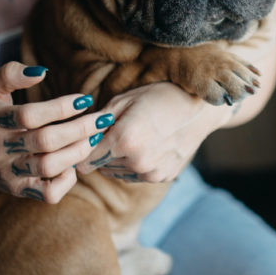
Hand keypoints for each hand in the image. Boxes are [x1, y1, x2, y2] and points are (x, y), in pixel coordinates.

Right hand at [0, 62, 114, 202]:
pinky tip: (73, 165)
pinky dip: (67, 181)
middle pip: (45, 141)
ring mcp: (9, 172)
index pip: (29, 115)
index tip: (83, 100)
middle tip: (102, 119)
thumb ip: (10, 73)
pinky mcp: (18, 190)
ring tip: (93, 138)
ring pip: (49, 166)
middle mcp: (0, 148)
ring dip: (77, 152)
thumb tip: (42, 71)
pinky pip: (48, 193)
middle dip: (79, 129)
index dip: (60, 107)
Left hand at [76, 82, 228, 182]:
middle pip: (101, 167)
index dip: (82, 151)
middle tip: (116, 131)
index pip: (85, 161)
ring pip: (118, 172)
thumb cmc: (158, 97)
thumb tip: (75, 140)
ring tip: (134, 136)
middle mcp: (137, 162)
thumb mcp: (123, 101)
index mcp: (124, 141)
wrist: (200, 108)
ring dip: (118, 159)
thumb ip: (96, 124)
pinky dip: (135, 164)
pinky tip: (148, 145)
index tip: (86, 141)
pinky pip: (136, 176)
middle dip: (102, 152)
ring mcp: (152, 173)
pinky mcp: (163, 178)